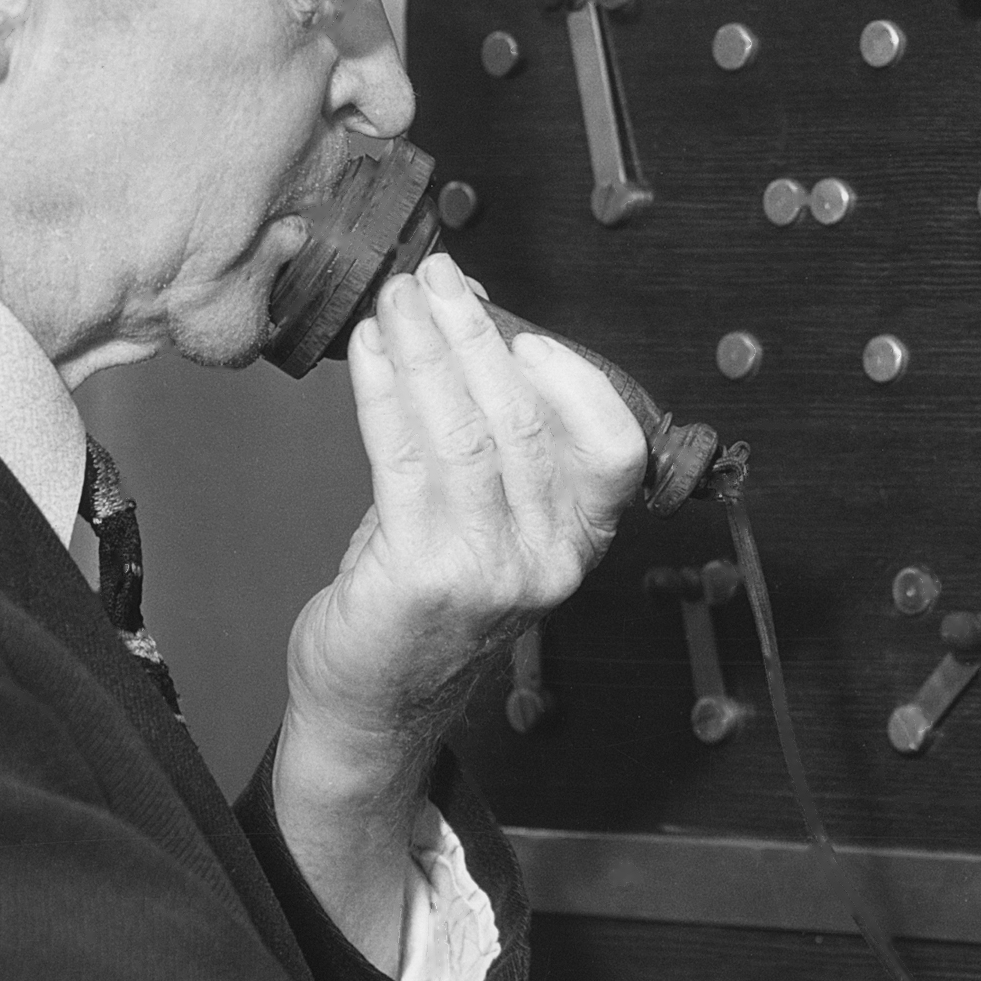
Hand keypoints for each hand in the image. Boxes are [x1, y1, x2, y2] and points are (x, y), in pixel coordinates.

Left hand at [281, 256, 649, 780]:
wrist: (374, 704)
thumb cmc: (425, 601)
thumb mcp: (484, 523)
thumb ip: (490, 444)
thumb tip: (471, 333)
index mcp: (578, 542)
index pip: (612, 452)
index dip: (573, 382)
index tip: (523, 331)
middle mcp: (546, 560)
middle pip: (522, 422)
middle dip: (472, 334)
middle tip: (435, 276)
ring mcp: (488, 571)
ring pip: (462, 432)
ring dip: (423, 349)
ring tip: (395, 300)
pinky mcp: (422, 575)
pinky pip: (402, 459)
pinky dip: (383, 391)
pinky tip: (368, 353)